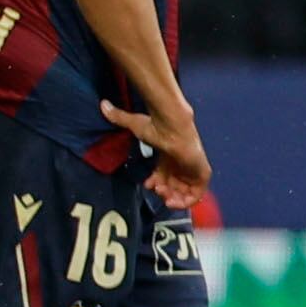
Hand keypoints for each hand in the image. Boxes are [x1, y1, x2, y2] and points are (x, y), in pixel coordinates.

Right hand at [101, 97, 210, 211]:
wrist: (173, 127)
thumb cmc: (156, 127)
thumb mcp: (135, 124)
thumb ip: (119, 117)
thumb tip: (103, 104)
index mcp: (170, 158)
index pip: (164, 177)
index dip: (155, 184)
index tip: (146, 184)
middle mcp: (182, 165)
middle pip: (174, 187)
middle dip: (162, 193)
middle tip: (154, 190)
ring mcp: (193, 170)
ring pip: (184, 193)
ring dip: (171, 198)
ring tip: (162, 193)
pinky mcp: (202, 173)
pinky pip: (196, 195)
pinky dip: (184, 201)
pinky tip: (172, 199)